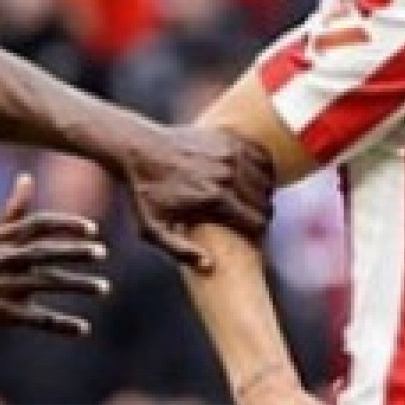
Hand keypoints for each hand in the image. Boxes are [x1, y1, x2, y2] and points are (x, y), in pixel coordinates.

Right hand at [0, 174, 109, 335]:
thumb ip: (11, 209)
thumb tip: (27, 178)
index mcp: (2, 238)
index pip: (38, 224)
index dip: (66, 225)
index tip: (92, 229)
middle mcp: (3, 258)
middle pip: (45, 252)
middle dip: (75, 251)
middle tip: (102, 253)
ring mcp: (3, 286)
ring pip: (46, 283)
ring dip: (77, 285)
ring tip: (104, 288)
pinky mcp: (2, 312)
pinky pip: (37, 318)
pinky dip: (61, 324)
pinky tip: (83, 328)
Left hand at [124, 127, 274, 270]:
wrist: (138, 149)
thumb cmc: (144, 192)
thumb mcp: (153, 229)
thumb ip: (181, 251)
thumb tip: (210, 266)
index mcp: (215, 199)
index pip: (257, 222)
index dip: (256, 233)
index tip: (249, 235)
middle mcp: (228, 174)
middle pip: (265, 202)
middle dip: (260, 214)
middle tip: (249, 219)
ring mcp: (231, 153)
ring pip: (266, 180)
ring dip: (263, 192)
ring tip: (250, 200)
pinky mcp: (230, 138)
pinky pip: (262, 157)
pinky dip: (261, 169)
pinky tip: (250, 178)